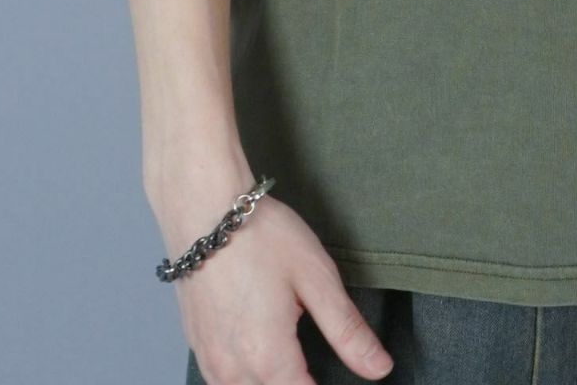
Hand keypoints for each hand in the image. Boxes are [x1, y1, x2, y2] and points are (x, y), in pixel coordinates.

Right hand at [170, 196, 393, 381]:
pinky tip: (260, 348)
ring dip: (271, 379)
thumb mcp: (317, 278)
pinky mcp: (197, 346)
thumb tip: (379, 368)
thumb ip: (347, 331)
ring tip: (292, 353)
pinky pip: (224, 380)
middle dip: (299, 382)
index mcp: (268, 359)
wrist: (204, 209)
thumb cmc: (261, 237)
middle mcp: (232, 371)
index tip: (341, 375)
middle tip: (314, 354)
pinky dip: (246, 374)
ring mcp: (209, 361)